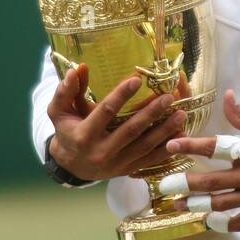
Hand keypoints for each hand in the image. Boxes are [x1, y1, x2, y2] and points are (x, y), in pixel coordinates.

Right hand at [46, 63, 185, 183]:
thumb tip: (76, 69)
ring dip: (165, 130)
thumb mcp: (58, 112)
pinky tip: (181, 136)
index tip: (137, 79)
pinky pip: (150, 160)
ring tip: (181, 114)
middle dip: (151, 113)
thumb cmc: (67, 131)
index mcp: (84, 135)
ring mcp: (116, 163)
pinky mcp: (128, 170)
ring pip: (144, 146)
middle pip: (131, 130)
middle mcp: (101, 151)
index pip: (106, 112)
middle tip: (168, 96)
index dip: (121, 95)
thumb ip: (65, 91)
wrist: (71, 165)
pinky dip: (167, 149)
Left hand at [162, 88, 239, 231]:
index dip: (191, 146)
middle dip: (184, 184)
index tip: (171, 145)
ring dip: (196, 205)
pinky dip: (221, 224)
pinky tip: (207, 221)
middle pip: (211, 182)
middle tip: (164, 185)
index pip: (215, 148)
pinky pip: (238, 222)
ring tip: (178, 204)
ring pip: (220, 205)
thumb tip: (225, 96)